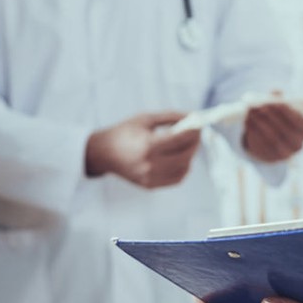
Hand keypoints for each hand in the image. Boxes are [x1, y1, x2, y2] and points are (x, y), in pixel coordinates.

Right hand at [86, 110, 202, 187]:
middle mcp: (149, 164)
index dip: (194, 130)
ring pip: (184, 168)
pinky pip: (176, 179)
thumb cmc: (124, 132)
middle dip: (195, 143)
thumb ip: (170, 117)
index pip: (180, 139)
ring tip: (187, 144)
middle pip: (185, 155)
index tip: (199, 123)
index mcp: (147, 145)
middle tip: (196, 134)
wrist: (103, 153)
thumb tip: (193, 117)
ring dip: (190, 155)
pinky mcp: (150, 185)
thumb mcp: (145, 119)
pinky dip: (183, 168)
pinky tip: (180, 158)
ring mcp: (150, 177)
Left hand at [241, 101, 302, 162]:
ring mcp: (285, 153)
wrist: (270, 137)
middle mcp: (299, 144)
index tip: (277, 103)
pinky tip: (247, 122)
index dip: (290, 114)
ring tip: (250, 111)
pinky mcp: (270, 157)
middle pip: (287, 132)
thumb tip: (275, 92)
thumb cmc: (279, 116)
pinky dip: (253, 132)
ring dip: (259, 123)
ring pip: (272, 138)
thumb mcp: (280, 105)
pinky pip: (262, 145)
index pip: (302, 124)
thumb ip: (279, 98)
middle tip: (259, 106)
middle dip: (272, 117)